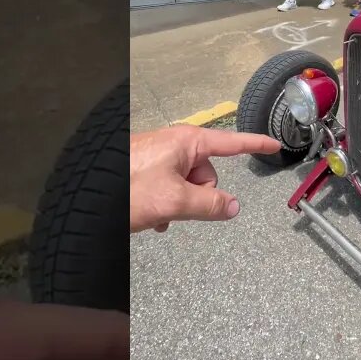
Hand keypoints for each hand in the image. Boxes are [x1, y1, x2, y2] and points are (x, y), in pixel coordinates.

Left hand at [130, 125, 279, 232]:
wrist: (86, 197)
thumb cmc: (127, 190)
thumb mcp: (175, 200)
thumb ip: (210, 205)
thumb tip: (233, 207)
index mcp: (187, 142)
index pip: (232, 143)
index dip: (256, 144)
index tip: (274, 144)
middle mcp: (175, 143)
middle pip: (207, 173)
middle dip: (199, 194)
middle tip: (176, 206)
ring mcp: (159, 155)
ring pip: (188, 184)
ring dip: (179, 202)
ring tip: (157, 213)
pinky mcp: (146, 168)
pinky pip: (170, 187)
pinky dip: (166, 203)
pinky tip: (152, 217)